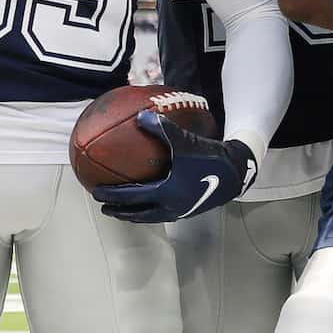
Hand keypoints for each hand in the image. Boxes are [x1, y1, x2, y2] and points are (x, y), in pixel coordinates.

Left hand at [94, 113, 257, 223]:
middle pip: (138, 213)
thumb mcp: (184, 140)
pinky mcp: (189, 210)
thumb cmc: (209, 156)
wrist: (236, 172)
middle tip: (104, 208)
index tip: (96, 192)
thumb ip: (161, 128)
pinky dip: (150, 211)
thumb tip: (141, 115)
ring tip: (122, 211)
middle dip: (119, 211)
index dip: (113, 195)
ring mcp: (180, 211)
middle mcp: (170, 206)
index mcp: (166, 192)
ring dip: (134, 215)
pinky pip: (162, 213)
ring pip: (150, 217)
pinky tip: (150, 202)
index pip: (132, 196)